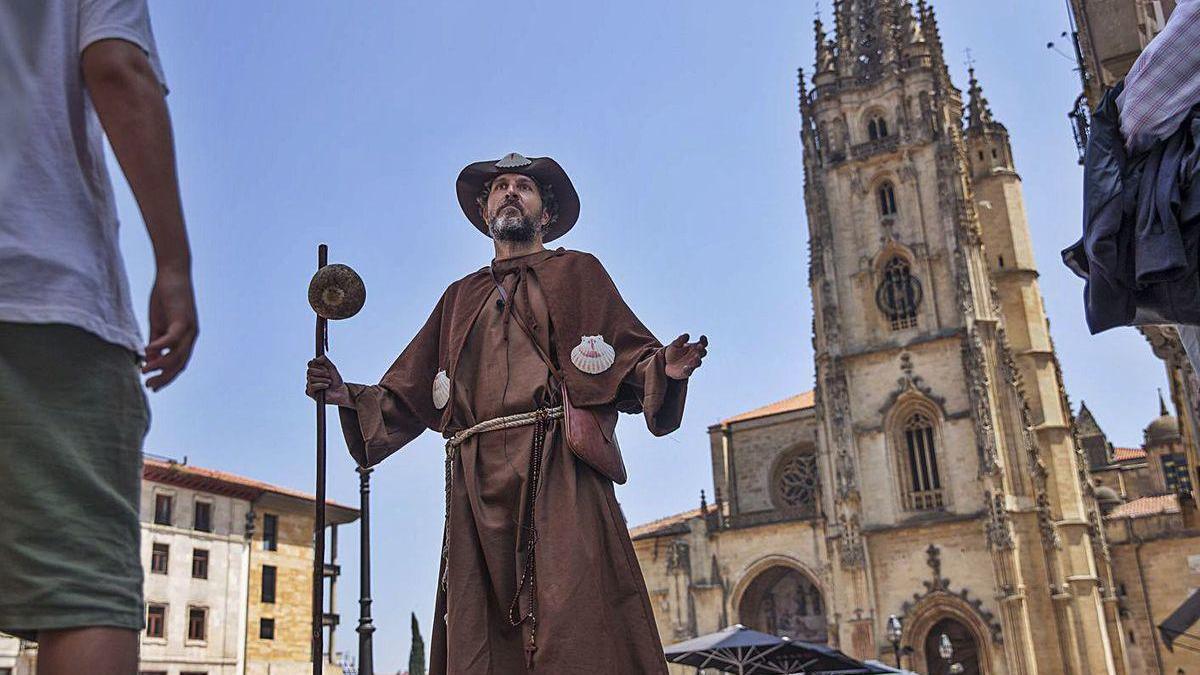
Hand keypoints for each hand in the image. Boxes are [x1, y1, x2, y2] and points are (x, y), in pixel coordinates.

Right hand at [143, 267, 197, 390]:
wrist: (173, 274)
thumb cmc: (165, 298)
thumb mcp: (158, 324)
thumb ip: (155, 342)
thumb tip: (149, 359)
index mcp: (185, 339)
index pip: (179, 364)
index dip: (167, 377)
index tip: (153, 386)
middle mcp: (191, 337)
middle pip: (179, 364)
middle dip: (165, 377)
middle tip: (149, 386)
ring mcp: (189, 329)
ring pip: (177, 355)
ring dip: (160, 365)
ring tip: (145, 371)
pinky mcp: (183, 320)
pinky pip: (171, 339)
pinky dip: (159, 347)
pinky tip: (146, 352)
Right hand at [307, 355, 350, 406]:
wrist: (340, 391)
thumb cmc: (336, 380)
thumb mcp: (332, 367)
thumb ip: (324, 360)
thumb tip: (315, 358)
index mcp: (315, 370)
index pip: (310, 364)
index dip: (318, 365)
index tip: (326, 367)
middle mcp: (310, 376)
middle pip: (309, 371)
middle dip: (321, 373)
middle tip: (329, 376)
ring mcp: (309, 384)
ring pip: (311, 379)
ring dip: (323, 380)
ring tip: (329, 382)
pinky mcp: (310, 392)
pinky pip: (311, 387)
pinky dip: (321, 385)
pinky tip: (326, 386)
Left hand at [664, 333, 707, 379]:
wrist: (666, 365)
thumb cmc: (673, 353)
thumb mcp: (674, 345)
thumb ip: (680, 340)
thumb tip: (687, 335)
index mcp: (694, 348)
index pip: (703, 344)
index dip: (704, 340)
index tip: (702, 337)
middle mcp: (695, 356)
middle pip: (702, 353)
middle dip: (701, 350)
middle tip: (699, 346)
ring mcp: (692, 364)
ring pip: (698, 362)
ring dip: (697, 360)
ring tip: (695, 357)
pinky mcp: (686, 372)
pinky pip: (689, 372)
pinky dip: (687, 369)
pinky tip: (685, 367)